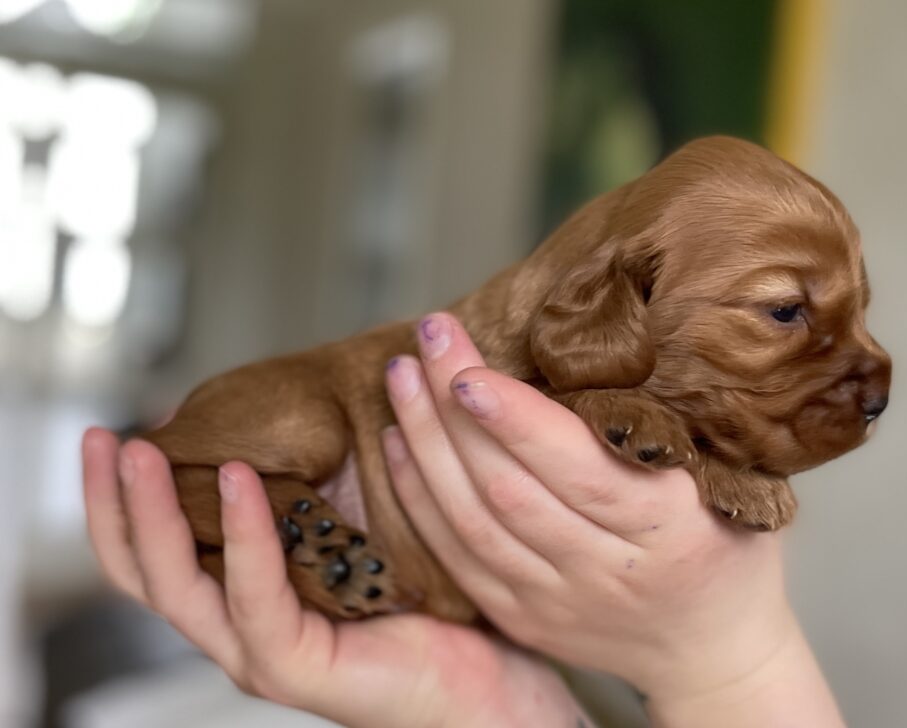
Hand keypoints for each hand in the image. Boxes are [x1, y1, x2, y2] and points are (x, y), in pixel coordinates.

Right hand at [81, 429, 589, 727]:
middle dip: (114, 502)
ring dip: (155, 512)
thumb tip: (289, 418)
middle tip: (105, 439)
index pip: (154, 549)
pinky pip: (255, 598)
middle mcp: (236, 627)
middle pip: (142, 570)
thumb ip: (310, 493)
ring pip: (178, 586)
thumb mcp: (351, 529)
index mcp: (242, 594)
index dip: (121, 497)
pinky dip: (242, 536)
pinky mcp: (295, 667)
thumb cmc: (423, 597)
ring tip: (145, 452)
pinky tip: (240, 480)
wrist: (486, 670)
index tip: (111, 435)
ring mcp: (258, 653)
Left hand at [384, 312, 844, 726]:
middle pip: (511, 491)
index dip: (518, 424)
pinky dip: (420, 499)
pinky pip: (456, 558)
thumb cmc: (725, 547)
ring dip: (427, 446)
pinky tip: (397, 444)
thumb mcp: (731, 485)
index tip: (472, 372)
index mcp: (669, 530)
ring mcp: (557, 601)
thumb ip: (673, 430)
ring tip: (402, 378)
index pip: (580, 474)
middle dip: (455, 412)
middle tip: (429, 339)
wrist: (712, 649)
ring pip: (472, 524)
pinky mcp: (522, 615)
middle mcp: (607, 571)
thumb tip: (616, 339)